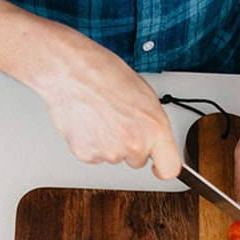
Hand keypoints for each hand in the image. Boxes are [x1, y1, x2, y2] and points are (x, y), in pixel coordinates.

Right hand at [32, 38, 181, 179]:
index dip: (163, 168)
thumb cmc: (105, 74)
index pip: (169, 168)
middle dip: (131, 146)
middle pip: (137, 161)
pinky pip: (94, 155)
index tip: (158, 166)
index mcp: (154, 128)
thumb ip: (153, 125)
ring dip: (109, 142)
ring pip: (114, 157)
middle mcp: (134, 144)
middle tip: (120, 122)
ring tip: (101, 116)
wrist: (71, 71)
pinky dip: (91, 143)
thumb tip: (154, 139)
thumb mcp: (144, 96)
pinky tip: (89, 122)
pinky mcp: (86, 154)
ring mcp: (109, 152)